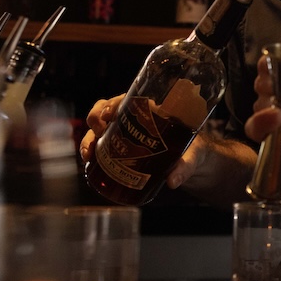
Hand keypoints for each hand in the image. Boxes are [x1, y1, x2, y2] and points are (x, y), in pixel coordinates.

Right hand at [81, 93, 204, 189]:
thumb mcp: (192, 156)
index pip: (127, 99)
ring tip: (88, 153)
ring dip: (88, 137)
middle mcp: (132, 118)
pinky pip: (99, 146)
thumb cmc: (193, 151)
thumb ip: (184, 167)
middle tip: (99, 131)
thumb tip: (172, 182)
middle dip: (96, 117)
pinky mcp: (118, 149)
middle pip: (105, 109)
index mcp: (150, 111)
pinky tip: (88, 161)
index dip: (114, 103)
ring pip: (97, 128)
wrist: (190, 163)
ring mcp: (122, 133)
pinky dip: (90, 151)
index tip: (111, 114)